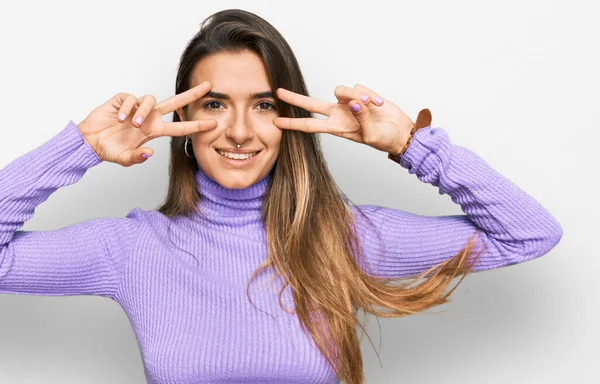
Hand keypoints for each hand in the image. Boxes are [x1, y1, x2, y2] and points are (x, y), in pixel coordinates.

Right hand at [77, 81, 217, 166]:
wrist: (90, 141)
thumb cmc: (109, 149)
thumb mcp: (124, 159)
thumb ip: (137, 158)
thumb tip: (150, 153)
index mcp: (153, 131)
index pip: (180, 127)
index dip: (196, 126)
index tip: (213, 124)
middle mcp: (149, 117)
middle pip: (175, 103)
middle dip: (191, 94)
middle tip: (208, 87)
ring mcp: (137, 107)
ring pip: (151, 99)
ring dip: (144, 111)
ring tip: (133, 125)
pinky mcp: (123, 100)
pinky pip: (131, 99)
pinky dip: (127, 108)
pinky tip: (119, 118)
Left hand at [272, 84, 414, 153]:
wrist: (400, 132)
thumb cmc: (384, 139)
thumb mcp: (371, 135)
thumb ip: (361, 118)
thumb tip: (354, 102)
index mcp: (337, 128)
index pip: (310, 125)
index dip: (293, 123)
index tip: (276, 122)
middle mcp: (339, 114)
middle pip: (311, 103)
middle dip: (294, 98)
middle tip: (278, 91)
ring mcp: (349, 103)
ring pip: (342, 90)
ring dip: (356, 96)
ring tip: (371, 106)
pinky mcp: (361, 94)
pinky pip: (359, 88)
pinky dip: (370, 95)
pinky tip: (378, 104)